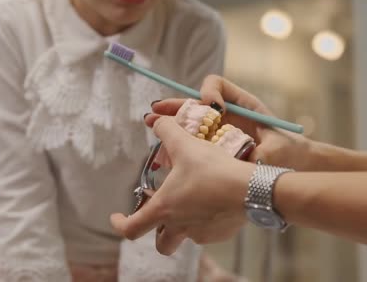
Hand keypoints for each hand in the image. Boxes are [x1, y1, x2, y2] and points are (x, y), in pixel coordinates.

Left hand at [110, 116, 253, 254]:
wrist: (250, 188)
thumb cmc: (212, 169)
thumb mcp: (185, 144)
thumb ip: (167, 131)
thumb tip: (156, 121)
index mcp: (164, 208)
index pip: (132, 228)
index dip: (120, 224)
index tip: (116, 217)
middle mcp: (180, 226)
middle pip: (162, 245)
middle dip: (157, 234)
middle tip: (160, 217)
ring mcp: (201, 233)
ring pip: (186, 236)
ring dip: (184, 223)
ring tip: (193, 201)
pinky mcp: (221, 233)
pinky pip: (208, 231)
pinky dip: (206, 220)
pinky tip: (215, 201)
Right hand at [145, 75, 312, 169]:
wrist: (294, 169)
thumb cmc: (288, 153)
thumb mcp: (276, 146)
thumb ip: (256, 146)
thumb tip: (237, 155)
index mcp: (241, 105)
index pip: (216, 85)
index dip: (209, 92)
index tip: (212, 107)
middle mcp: (227, 116)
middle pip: (195, 103)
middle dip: (174, 106)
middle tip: (155, 111)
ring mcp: (219, 133)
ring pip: (190, 123)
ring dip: (170, 123)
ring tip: (153, 125)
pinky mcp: (214, 151)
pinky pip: (192, 144)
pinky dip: (178, 145)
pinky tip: (165, 152)